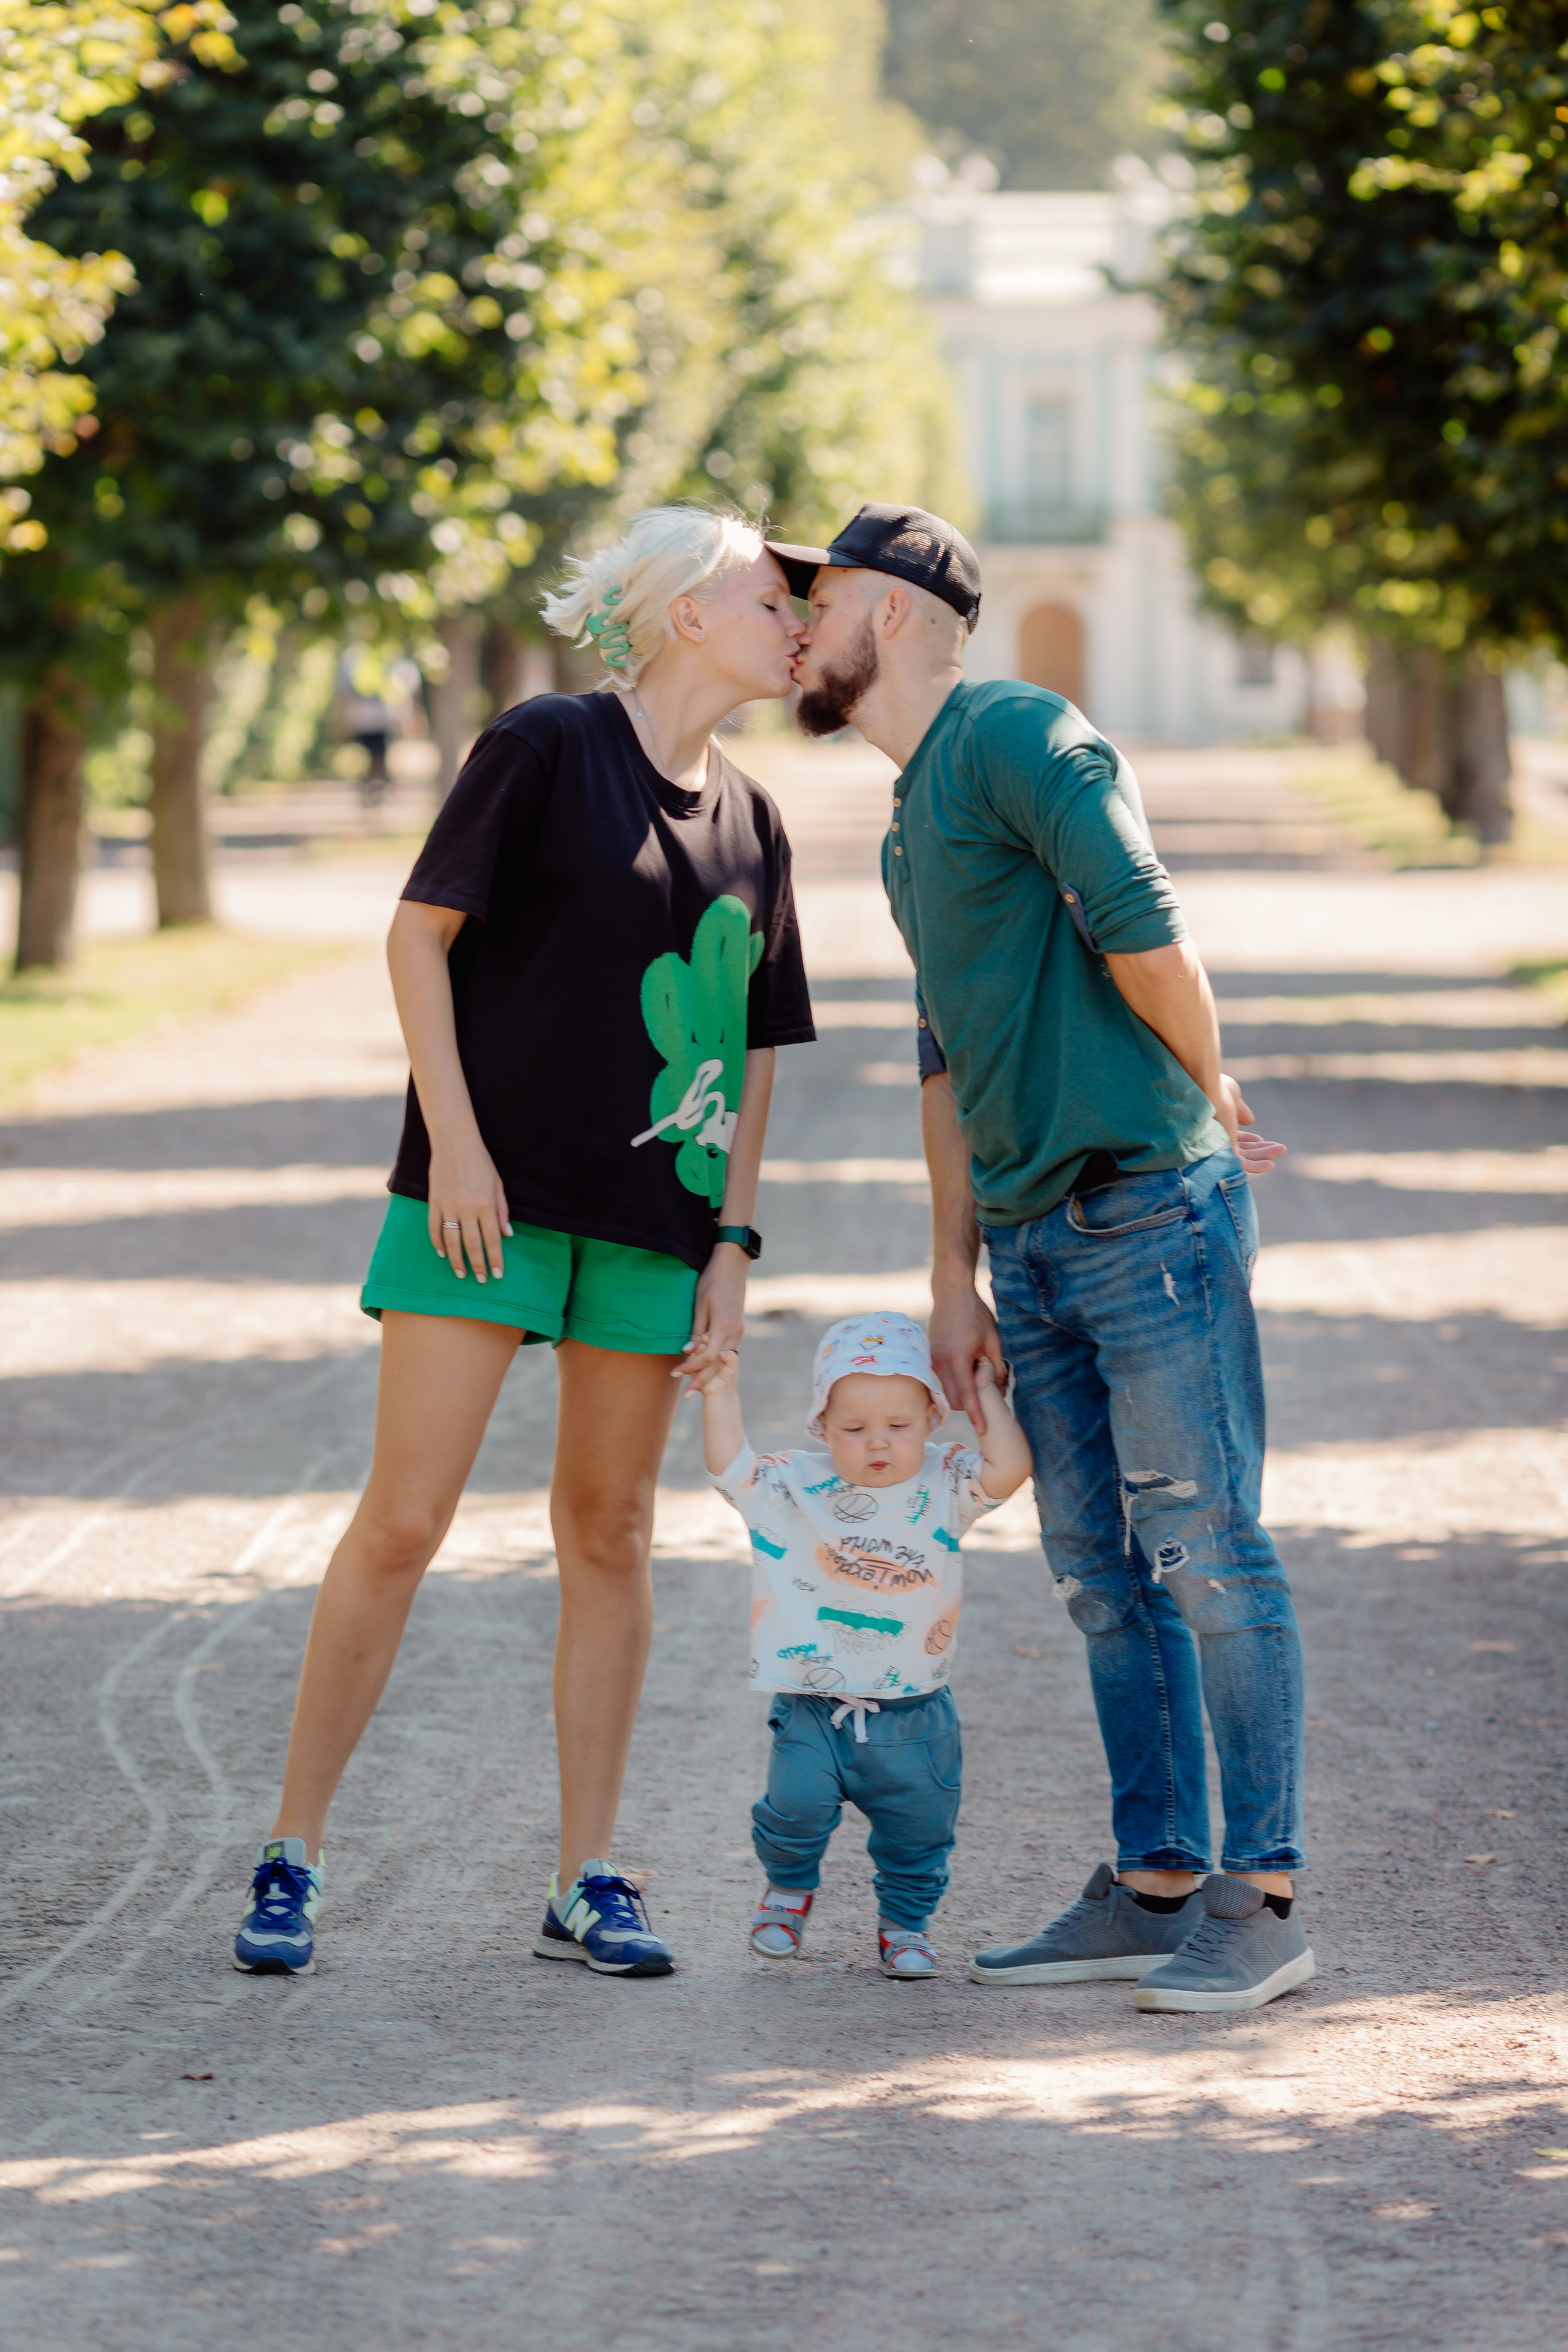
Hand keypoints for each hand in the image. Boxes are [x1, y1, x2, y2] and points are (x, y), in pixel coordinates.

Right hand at [427, 1135, 511, 1281]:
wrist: (455, 1143)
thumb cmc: (481, 1162)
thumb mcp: (498, 1185)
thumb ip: (502, 1211)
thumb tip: (507, 1235)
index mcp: (486, 1205)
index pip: (492, 1240)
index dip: (495, 1259)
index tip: (497, 1275)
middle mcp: (467, 1208)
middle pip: (472, 1244)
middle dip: (477, 1265)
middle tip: (480, 1280)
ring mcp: (448, 1206)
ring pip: (451, 1241)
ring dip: (456, 1260)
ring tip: (461, 1273)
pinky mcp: (434, 1202)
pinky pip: (434, 1228)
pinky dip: (437, 1242)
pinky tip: (442, 1253)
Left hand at [675, 1241, 748, 1391]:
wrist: (732, 1266)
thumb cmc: (712, 1282)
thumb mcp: (700, 1306)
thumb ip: (696, 1331)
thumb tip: (688, 1352)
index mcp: (723, 1327)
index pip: (706, 1357)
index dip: (690, 1368)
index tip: (675, 1374)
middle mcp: (735, 1332)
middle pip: (716, 1364)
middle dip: (701, 1380)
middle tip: (687, 1395)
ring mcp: (739, 1330)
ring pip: (723, 1359)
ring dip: (708, 1372)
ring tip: (694, 1385)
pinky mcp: (739, 1327)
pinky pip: (727, 1349)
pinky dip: (716, 1360)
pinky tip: (706, 1366)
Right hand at [929, 1274, 1005, 1436]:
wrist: (950, 1292)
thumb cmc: (975, 1313)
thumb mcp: (993, 1340)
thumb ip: (997, 1367)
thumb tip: (1001, 1391)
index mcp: (957, 1359)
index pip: (967, 1396)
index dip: (976, 1415)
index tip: (983, 1430)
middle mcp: (940, 1362)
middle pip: (954, 1399)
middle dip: (969, 1405)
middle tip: (987, 1393)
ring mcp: (932, 1360)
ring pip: (946, 1391)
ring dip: (961, 1393)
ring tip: (976, 1374)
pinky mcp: (929, 1356)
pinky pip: (941, 1379)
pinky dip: (953, 1382)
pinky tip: (965, 1367)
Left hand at [1217, 1074, 1286, 1177]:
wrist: (1208, 1090)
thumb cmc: (1216, 1089)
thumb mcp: (1233, 1097)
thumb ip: (1241, 1110)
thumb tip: (1250, 1121)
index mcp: (1216, 1127)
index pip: (1233, 1139)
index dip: (1248, 1141)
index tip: (1260, 1139)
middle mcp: (1215, 1139)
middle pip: (1241, 1150)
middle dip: (1261, 1150)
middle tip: (1280, 1147)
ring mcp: (1219, 1148)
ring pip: (1244, 1158)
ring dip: (1264, 1156)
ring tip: (1282, 1150)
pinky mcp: (1224, 1153)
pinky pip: (1243, 1166)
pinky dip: (1258, 1166)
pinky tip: (1271, 1164)